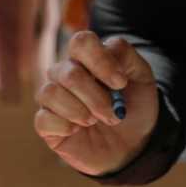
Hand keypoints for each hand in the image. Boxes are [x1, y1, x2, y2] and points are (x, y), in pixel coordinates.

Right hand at [34, 31, 158, 175]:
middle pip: (69, 73)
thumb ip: (125, 54)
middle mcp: (64, 73)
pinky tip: (78, 131)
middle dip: (97, 98)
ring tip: (96, 122)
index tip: (121, 84)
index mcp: (86, 58)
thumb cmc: (134, 107)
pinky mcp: (46, 124)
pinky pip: (43, 119)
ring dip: (79, 111)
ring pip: (50, 92)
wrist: (133, 144)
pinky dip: (64, 126)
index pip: (81, 42)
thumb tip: (106, 48)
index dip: (100, 61)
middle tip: (115, 114)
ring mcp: (53, 99)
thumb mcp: (142, 77)